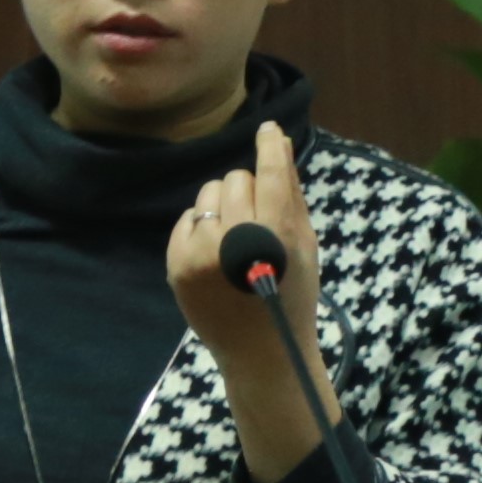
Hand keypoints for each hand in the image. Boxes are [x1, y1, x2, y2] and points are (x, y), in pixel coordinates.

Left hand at [167, 124, 340, 482]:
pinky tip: (216, 253)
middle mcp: (234, 239)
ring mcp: (200, 253)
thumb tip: (280, 142)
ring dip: (223, 206)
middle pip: (236, 179)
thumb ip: (291, 193)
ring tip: (236, 237)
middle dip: (248, 192)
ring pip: (207, 194)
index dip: (270, 146)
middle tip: (258, 221)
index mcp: (275, 234)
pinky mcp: (176, 264)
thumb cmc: (292, 296)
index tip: (268, 130)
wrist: (261, 352)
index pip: (270, 174)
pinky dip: (201, 228)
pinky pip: (186, 219)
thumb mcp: (305, 246)